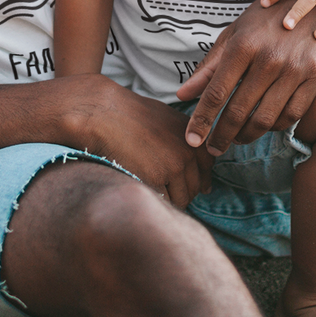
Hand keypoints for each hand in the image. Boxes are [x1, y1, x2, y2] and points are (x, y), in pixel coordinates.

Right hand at [71, 78, 213, 207]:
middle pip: (195, 187)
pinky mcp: (155, 178)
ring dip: (171, 200)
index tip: (190, 183)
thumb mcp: (170, 121)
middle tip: (167, 190)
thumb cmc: (134, 117)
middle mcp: (189, 153)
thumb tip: (197, 169)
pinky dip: (157, 201)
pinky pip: (164, 201)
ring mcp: (174, 167)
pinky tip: (146, 192)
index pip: (207, 168)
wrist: (107, 115)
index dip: (198, 178)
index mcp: (195, 138)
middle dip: (183, 192)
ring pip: (182, 199)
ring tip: (156, 192)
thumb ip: (187, 143)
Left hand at [175, 0, 315, 154]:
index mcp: (244, 45)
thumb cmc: (265, 17)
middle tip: (213, 148)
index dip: (201, 120)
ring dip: (246, 136)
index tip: (192, 140)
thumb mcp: (234, 34)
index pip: (216, 93)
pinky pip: (291, 115)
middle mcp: (270, 58)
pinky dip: (274, 127)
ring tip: (235, 139)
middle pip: (239, 111)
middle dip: (221, 135)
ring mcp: (295, 69)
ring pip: (265, 119)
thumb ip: (209, 66)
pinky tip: (263, 126)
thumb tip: (182, 95)